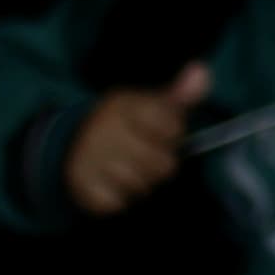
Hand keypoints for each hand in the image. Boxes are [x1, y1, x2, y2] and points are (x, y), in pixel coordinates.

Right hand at [65, 62, 211, 216]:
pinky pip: (117, 203)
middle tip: (144, 153)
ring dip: (139, 182)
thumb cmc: (126, 125)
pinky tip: (110, 182)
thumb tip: (201, 70)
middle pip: (163, 165)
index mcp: (125, 104)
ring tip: (127, 167)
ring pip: (141, 186)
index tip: (161, 131)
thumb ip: (180, 94)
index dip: (173, 135)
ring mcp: (89, 156)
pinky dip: (118, 199)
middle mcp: (104, 128)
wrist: (73, 142)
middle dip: (159, 163)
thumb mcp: (151, 104)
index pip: (172, 129)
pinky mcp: (80, 183)